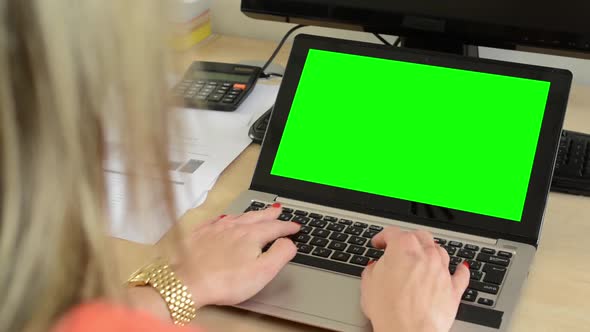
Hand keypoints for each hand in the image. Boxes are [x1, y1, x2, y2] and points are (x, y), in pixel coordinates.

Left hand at [174, 204, 299, 307]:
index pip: (275, 227)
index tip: (296, 226)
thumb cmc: (225, 281)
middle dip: (270, 213)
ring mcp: (216, 228)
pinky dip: (227, 218)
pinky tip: (226, 219)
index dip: (288, 227)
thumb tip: (289, 242)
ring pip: (238, 216)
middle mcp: (235, 227)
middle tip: (278, 210)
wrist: (188, 282)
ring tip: (258, 212)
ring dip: (251, 213)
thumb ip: (280, 254)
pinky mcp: (201, 234)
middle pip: (257, 216)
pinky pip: (218, 220)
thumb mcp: (262, 272)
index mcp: (252, 235)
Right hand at [360, 227, 469, 331]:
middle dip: (408, 238)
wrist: (407, 331)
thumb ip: (373, 268)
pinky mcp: (453, 290)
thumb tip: (376, 267)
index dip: (382, 237)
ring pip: (440, 251)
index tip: (378, 243)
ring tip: (424, 256)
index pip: (392, 233)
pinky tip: (460, 268)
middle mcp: (426, 254)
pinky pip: (461, 275)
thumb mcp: (368, 283)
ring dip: (431, 250)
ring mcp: (442, 271)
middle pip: (420, 236)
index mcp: (403, 247)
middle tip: (399, 246)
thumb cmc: (388, 309)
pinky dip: (460, 269)